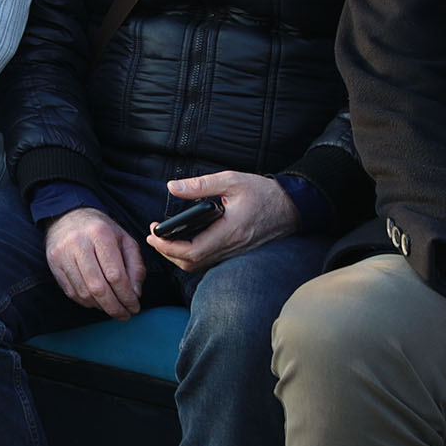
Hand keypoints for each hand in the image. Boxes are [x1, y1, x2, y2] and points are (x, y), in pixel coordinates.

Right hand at [46, 206, 146, 318]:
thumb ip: (136, 266)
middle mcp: (78, 243)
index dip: (127, 296)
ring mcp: (62, 254)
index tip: (135, 307)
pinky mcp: (53, 263)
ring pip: (83, 292)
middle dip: (114, 307)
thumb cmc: (101, 230)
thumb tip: (135, 293)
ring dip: (101, 306)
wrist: (68, 216)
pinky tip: (97, 302)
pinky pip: (71, 291)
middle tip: (125, 315)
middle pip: (98, 287)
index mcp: (100, 234)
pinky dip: (86, 302)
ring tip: (112, 308)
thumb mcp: (125, 240)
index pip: (115, 275)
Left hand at [146, 171, 297, 272]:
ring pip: (201, 265)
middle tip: (153, 235)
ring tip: (164, 238)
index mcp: (229, 231)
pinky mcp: (238, 252)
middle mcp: (232, 247)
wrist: (293, 207)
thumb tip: (173, 187)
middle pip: (192, 263)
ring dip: (179, 256)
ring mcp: (236, 252)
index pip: (193, 250)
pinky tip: (184, 241)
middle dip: (168, 253)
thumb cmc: (263, 193)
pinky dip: (193, 255)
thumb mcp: (231, 180)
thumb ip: (201, 184)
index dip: (168, 246)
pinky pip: (211, 261)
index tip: (153, 234)